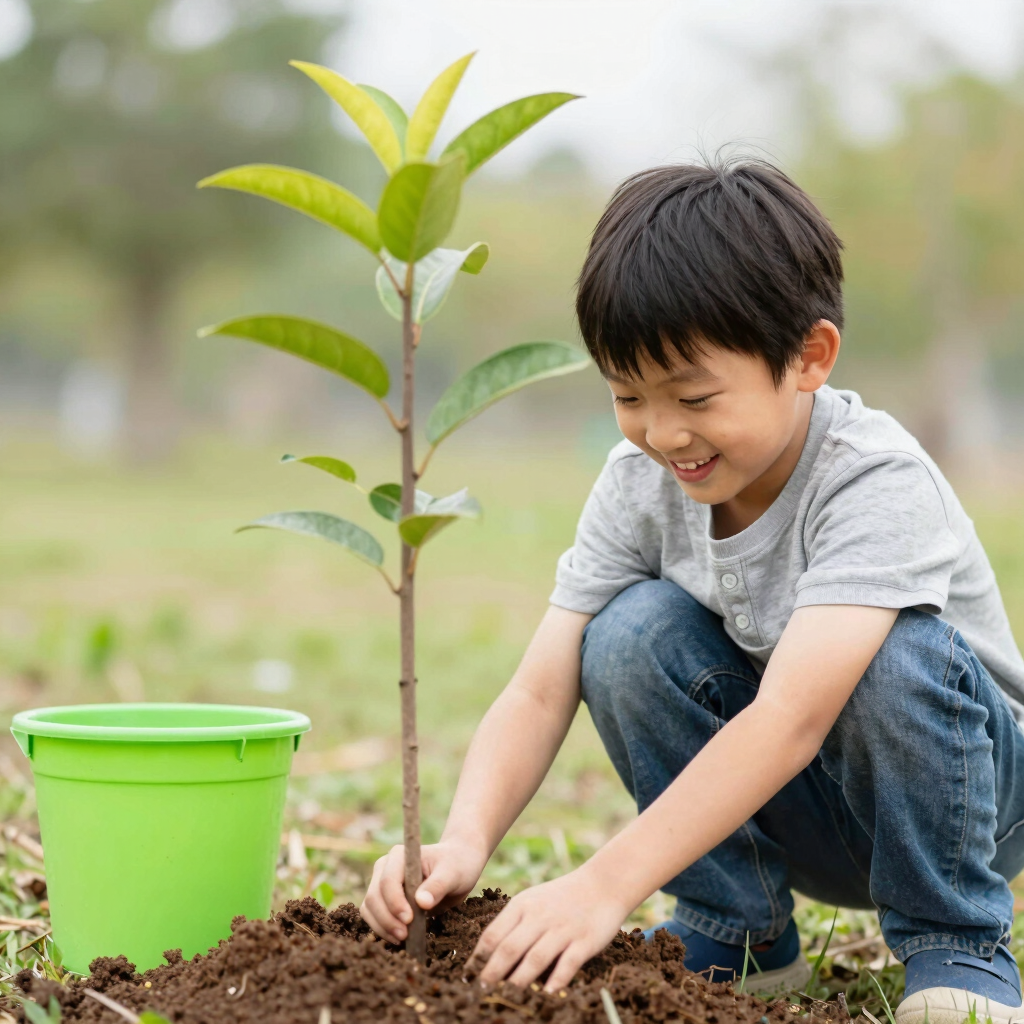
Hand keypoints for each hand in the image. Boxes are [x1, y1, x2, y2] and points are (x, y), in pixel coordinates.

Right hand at [360, 840, 486, 942]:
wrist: (456, 865)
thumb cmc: (456, 865)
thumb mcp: (452, 873)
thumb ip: (437, 886)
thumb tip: (421, 902)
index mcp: (400, 855)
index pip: (387, 881)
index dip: (394, 903)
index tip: (409, 920)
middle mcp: (385, 866)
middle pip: (374, 896)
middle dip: (387, 919)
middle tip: (405, 936)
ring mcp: (380, 881)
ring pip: (369, 908)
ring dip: (382, 927)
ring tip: (403, 939)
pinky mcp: (382, 897)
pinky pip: (372, 915)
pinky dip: (382, 929)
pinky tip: (399, 937)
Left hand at [470, 867, 628, 992]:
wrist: (603, 884)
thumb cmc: (562, 897)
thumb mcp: (532, 901)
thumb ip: (513, 924)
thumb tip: (488, 955)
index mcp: (522, 906)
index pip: (493, 934)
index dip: (478, 958)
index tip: (467, 977)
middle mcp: (539, 917)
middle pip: (510, 948)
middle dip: (492, 973)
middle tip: (481, 993)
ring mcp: (562, 929)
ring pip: (535, 958)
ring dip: (519, 980)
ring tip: (508, 998)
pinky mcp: (584, 941)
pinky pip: (567, 963)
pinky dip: (556, 980)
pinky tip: (547, 993)